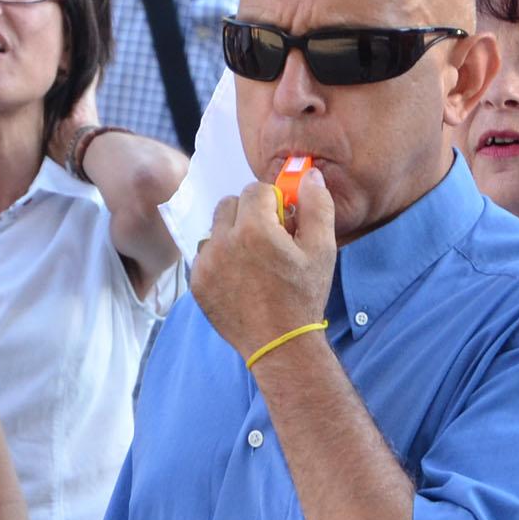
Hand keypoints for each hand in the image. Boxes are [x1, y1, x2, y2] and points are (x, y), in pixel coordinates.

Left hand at [192, 166, 338, 360]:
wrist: (279, 344)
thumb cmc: (303, 297)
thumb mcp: (321, 250)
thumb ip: (317, 206)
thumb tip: (309, 175)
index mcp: (255, 229)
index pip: (256, 189)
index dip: (273, 202)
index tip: (283, 222)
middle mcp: (224, 242)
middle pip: (230, 204)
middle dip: (249, 214)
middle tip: (268, 239)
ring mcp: (206, 264)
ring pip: (215, 229)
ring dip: (232, 235)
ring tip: (253, 261)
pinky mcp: (197, 283)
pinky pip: (205, 255)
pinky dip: (220, 259)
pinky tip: (240, 278)